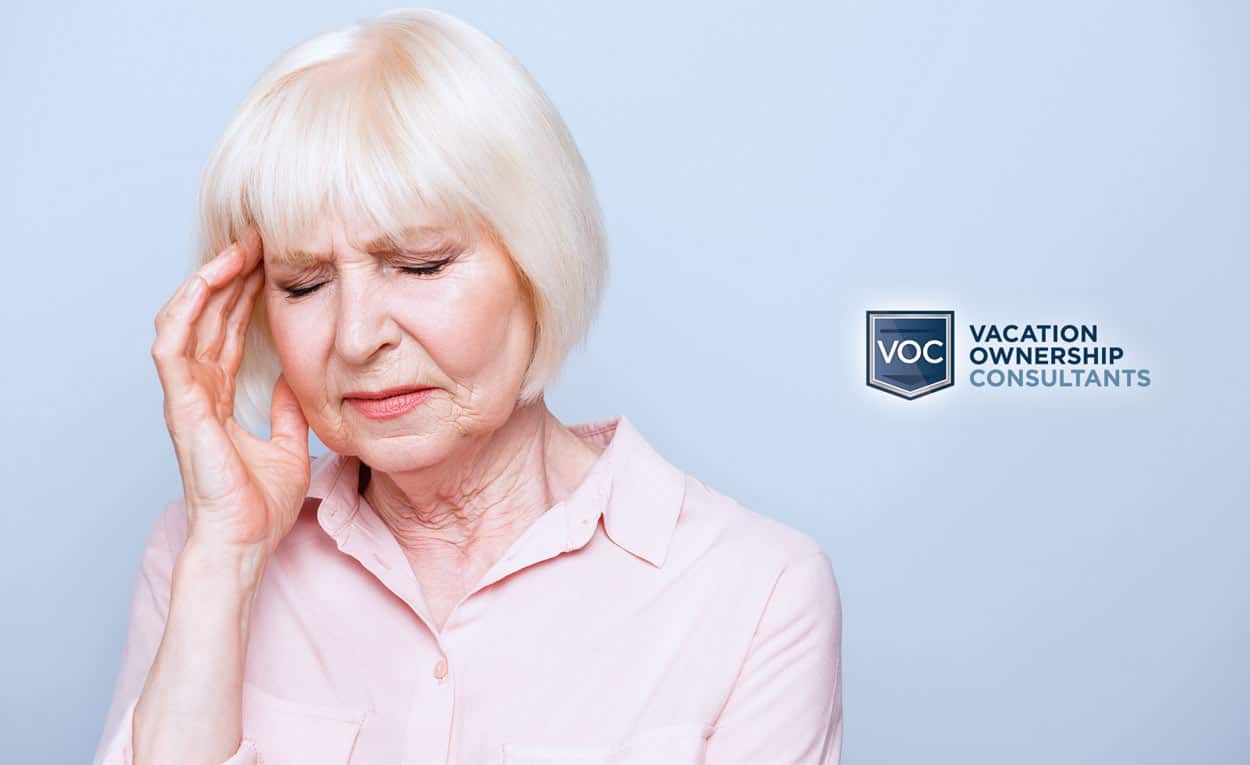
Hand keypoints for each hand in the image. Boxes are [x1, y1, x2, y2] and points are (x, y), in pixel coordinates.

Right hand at [150, 224, 309, 570]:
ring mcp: (184, 397)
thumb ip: (287, 413)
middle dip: (230, 276)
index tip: (269, 264)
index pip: (226, 334)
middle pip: (207, 319)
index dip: (243, 297)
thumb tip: (295, 383)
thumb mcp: (289, 447)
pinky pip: (172, 346)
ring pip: (185, 321)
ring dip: (208, 282)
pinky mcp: (180, 405)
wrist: (244, 542)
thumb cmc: (259, 507)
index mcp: (218, 399)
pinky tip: (206, 281)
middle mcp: (197, 392)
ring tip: (237, 249)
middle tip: (257, 240)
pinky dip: (186, 310)